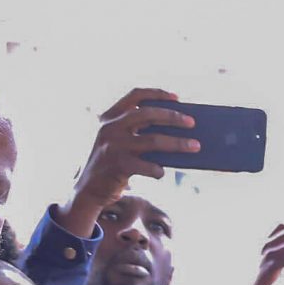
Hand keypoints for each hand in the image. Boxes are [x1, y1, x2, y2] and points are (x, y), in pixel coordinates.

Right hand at [65, 88, 194, 235]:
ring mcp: (113, 146)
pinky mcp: (118, 165)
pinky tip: (161, 172)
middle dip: (173, 116)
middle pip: (147, 114)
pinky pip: (147, 165)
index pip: (135, 95)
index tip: (177, 98)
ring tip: (195, 146)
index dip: (157, 94)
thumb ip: (136, 132)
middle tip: (192, 122)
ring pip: (153, 140)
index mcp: (109, 117)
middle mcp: (110, 127)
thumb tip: (174, 129)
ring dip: (178, 143)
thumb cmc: (111, 165)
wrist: (88, 191)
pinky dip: (158, 170)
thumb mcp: (118, 142)